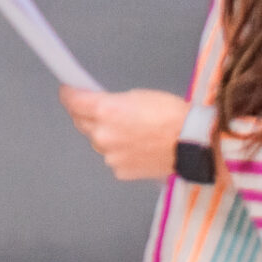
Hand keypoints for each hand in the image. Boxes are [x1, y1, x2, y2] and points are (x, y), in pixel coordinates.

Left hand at [60, 86, 192, 180]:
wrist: (193, 143)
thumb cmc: (171, 115)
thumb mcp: (136, 96)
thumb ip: (110, 102)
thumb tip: (97, 104)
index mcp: (105, 111)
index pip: (72, 101)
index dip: (69, 94)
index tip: (69, 91)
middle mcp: (102, 135)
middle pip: (80, 122)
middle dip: (87, 114)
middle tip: (103, 110)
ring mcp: (110, 155)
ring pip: (97, 141)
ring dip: (105, 134)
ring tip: (129, 131)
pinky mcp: (120, 171)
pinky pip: (112, 157)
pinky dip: (119, 151)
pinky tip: (136, 146)